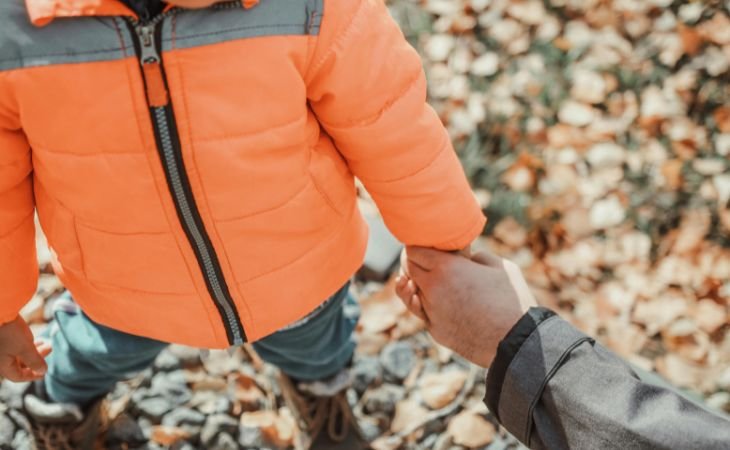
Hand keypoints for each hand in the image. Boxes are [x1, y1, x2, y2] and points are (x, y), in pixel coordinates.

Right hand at [0, 316, 51, 381]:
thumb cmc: (9, 332)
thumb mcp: (25, 348)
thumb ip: (34, 361)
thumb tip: (43, 371)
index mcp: (2, 365)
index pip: (17, 376)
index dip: (32, 376)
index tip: (44, 373)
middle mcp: (0, 359)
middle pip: (20, 365)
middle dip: (36, 358)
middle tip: (49, 348)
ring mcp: (1, 349)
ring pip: (19, 355)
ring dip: (34, 350)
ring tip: (46, 343)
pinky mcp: (2, 339)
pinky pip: (15, 347)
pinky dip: (27, 345)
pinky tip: (36, 339)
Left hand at [396, 247, 536, 366]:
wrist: (518, 341)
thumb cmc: (512, 300)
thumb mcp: (498, 266)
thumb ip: (475, 257)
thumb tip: (466, 258)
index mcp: (446, 268)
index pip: (412, 251)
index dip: (416, 247)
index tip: (423, 246)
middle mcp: (432, 290)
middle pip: (408, 271)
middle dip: (413, 264)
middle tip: (425, 261)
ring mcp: (432, 313)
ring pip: (413, 294)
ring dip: (419, 286)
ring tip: (432, 282)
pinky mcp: (436, 332)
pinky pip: (425, 314)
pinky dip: (430, 306)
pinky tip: (442, 302)